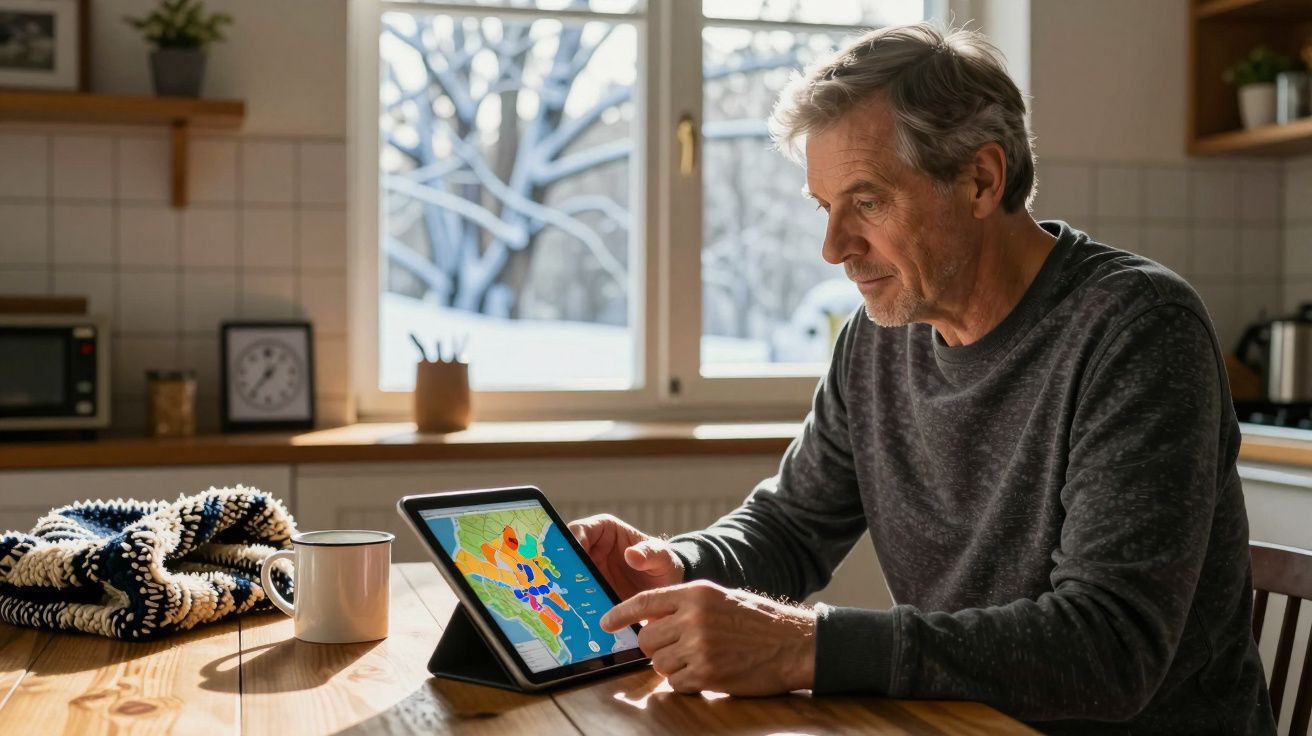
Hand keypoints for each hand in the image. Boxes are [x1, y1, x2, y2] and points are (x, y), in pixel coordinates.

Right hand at [567, 514, 683, 600]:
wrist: (666, 588)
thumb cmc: (663, 563)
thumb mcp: (661, 556)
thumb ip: (649, 553)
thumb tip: (631, 555)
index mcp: (603, 530)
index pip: (578, 531)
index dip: (570, 545)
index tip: (571, 563)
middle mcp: (590, 548)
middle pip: (566, 557)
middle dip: (561, 572)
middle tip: (561, 589)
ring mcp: (588, 572)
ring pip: (567, 579)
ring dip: (565, 592)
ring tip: (567, 607)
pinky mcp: (590, 592)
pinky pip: (576, 598)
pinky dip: (574, 606)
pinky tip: (575, 618)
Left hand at [599, 579, 816, 695]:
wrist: (793, 643)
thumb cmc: (757, 621)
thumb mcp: (719, 598)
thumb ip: (685, 605)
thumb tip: (650, 619)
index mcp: (695, 593)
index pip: (645, 602)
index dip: (620, 614)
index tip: (605, 623)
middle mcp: (693, 618)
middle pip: (647, 639)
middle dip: (655, 647)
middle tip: (675, 648)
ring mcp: (699, 647)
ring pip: (658, 663)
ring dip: (671, 666)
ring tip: (698, 658)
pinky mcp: (707, 674)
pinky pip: (675, 683)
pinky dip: (685, 681)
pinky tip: (705, 672)